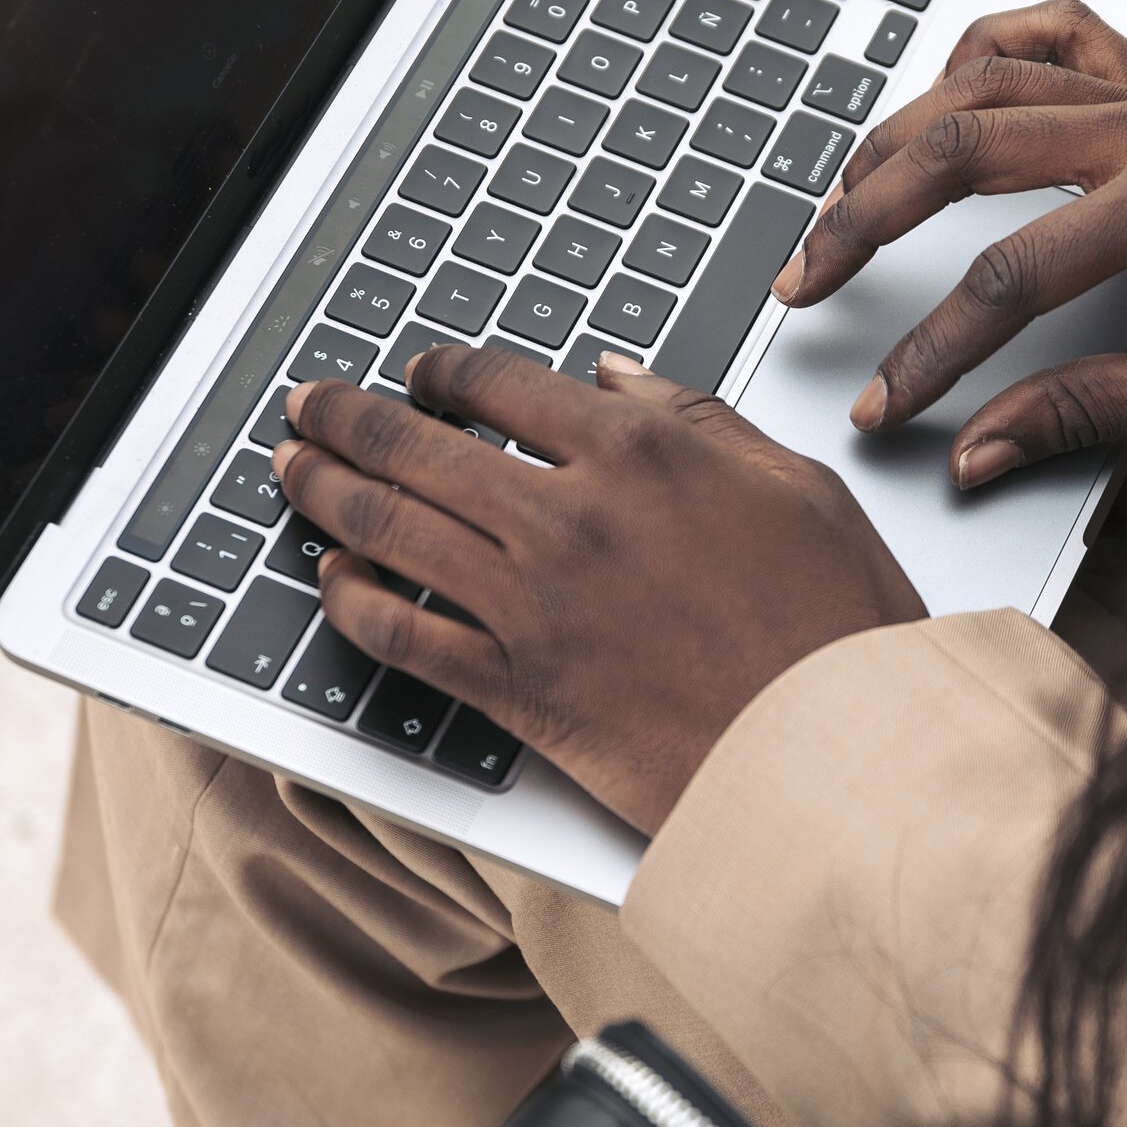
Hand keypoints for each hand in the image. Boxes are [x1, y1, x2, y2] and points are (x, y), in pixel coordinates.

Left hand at [271, 347, 925, 833]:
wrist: (835, 754)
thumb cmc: (836, 627)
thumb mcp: (797, 485)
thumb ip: (697, 420)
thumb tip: (615, 381)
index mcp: (641, 454)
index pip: (502, 385)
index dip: (444, 372)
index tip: (423, 374)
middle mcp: (571, 518)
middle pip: (418, 448)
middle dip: (348, 417)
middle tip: (311, 404)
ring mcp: (533, 606)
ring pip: (388, 531)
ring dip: (322, 491)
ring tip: (290, 467)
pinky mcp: (517, 690)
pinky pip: (402, 637)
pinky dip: (351, 603)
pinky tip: (330, 580)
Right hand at [768, 0, 1126, 488]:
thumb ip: (1089, 415)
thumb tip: (976, 453)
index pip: (1012, 278)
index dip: (933, 348)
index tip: (882, 401)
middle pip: (967, 150)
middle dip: (869, 218)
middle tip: (807, 278)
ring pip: (984, 76)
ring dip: (895, 135)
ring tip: (836, 198)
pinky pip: (1049, 30)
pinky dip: (981, 51)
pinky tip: (937, 94)